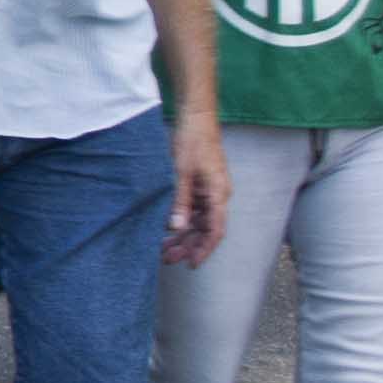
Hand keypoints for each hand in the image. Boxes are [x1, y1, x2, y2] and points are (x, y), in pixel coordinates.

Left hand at [162, 112, 230, 267]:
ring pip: (197, 222)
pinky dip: (180, 221)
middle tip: (168, 259)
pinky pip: (192, 211)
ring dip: (183, 236)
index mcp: (219, 193)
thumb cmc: (192, 142)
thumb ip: (180, 201)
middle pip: (205, 230)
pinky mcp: (198, 187)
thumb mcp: (182, 172)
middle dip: (188, 246)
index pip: (215, 230)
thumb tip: (177, 228)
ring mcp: (208, 192)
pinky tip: (166, 231)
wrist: (195, 118)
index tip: (191, 264)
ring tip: (163, 250)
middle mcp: (217, 196)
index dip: (204, 249)